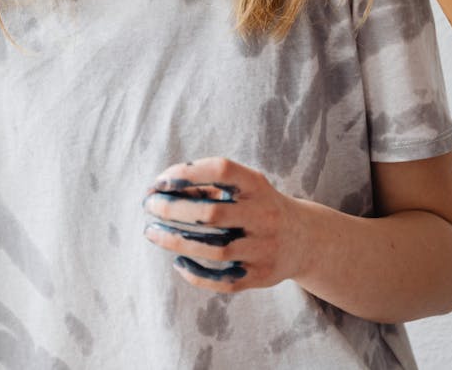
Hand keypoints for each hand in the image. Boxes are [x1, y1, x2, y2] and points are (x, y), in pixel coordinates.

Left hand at [142, 157, 304, 292]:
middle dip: (173, 210)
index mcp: (257, 185)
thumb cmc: (257, 205)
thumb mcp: (243, 186)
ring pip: (214, 251)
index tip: (159, 182)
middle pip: (212, 215)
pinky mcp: (260, 277)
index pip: (221, 170)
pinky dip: (196, 274)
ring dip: (176, 242)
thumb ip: (207, 185)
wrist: (303, 238)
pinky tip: (178, 262)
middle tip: (148, 206)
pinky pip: (222, 280)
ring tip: (152, 233)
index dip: (188, 173)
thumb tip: (161, 189)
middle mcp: (263, 215)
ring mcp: (263, 248)